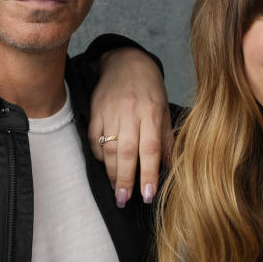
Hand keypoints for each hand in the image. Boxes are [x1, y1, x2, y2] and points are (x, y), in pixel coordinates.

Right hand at [89, 48, 172, 206]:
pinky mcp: (94, 111)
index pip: (150, 149)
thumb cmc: (150, 88)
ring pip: (109, 147)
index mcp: (151, 113)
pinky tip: (106, 166)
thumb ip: (166, 139)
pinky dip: (99, 155)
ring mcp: (110, 112)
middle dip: (125, 179)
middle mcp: (130, 112)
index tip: (147, 195)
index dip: (149, 174)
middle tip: (124, 200)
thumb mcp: (164, 110)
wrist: (126, 61)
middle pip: (126, 152)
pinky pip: (93, 138)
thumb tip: (169, 168)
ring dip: (111, 173)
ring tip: (116, 191)